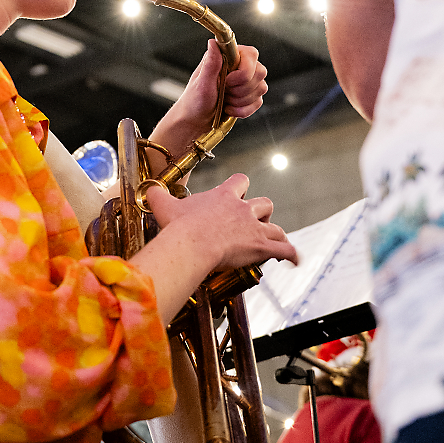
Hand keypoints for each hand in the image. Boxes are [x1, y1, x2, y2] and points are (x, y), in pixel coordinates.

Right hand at [132, 174, 296, 324]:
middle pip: (264, 203)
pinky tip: (295, 261)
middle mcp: (243, 209)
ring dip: (276, 234)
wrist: (192, 244)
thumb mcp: (164, 206)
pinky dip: (291, 255)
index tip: (238, 193)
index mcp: (223, 196)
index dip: (241, 187)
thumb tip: (147, 190)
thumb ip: (157, 195)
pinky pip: (285, 250)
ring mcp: (254, 228)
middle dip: (262, 212)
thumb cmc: (179, 227)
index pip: (240, 181)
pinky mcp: (261, 246)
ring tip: (275, 240)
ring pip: (276, 227)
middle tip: (255, 221)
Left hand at [148, 43, 267, 164]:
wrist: (196, 120)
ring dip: (241, 100)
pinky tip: (229, 108)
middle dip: (241, 89)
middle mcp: (239, 66)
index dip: (243, 72)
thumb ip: (211, 63)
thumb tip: (213, 42)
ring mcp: (247, 81)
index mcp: (228, 57)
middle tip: (224, 92)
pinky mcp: (251, 96)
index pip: (251, 55)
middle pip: (260, 72)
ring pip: (261, 88)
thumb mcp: (202, 82)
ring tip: (225, 100)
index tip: (227, 82)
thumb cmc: (194, 101)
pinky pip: (258, 102)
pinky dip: (243, 110)